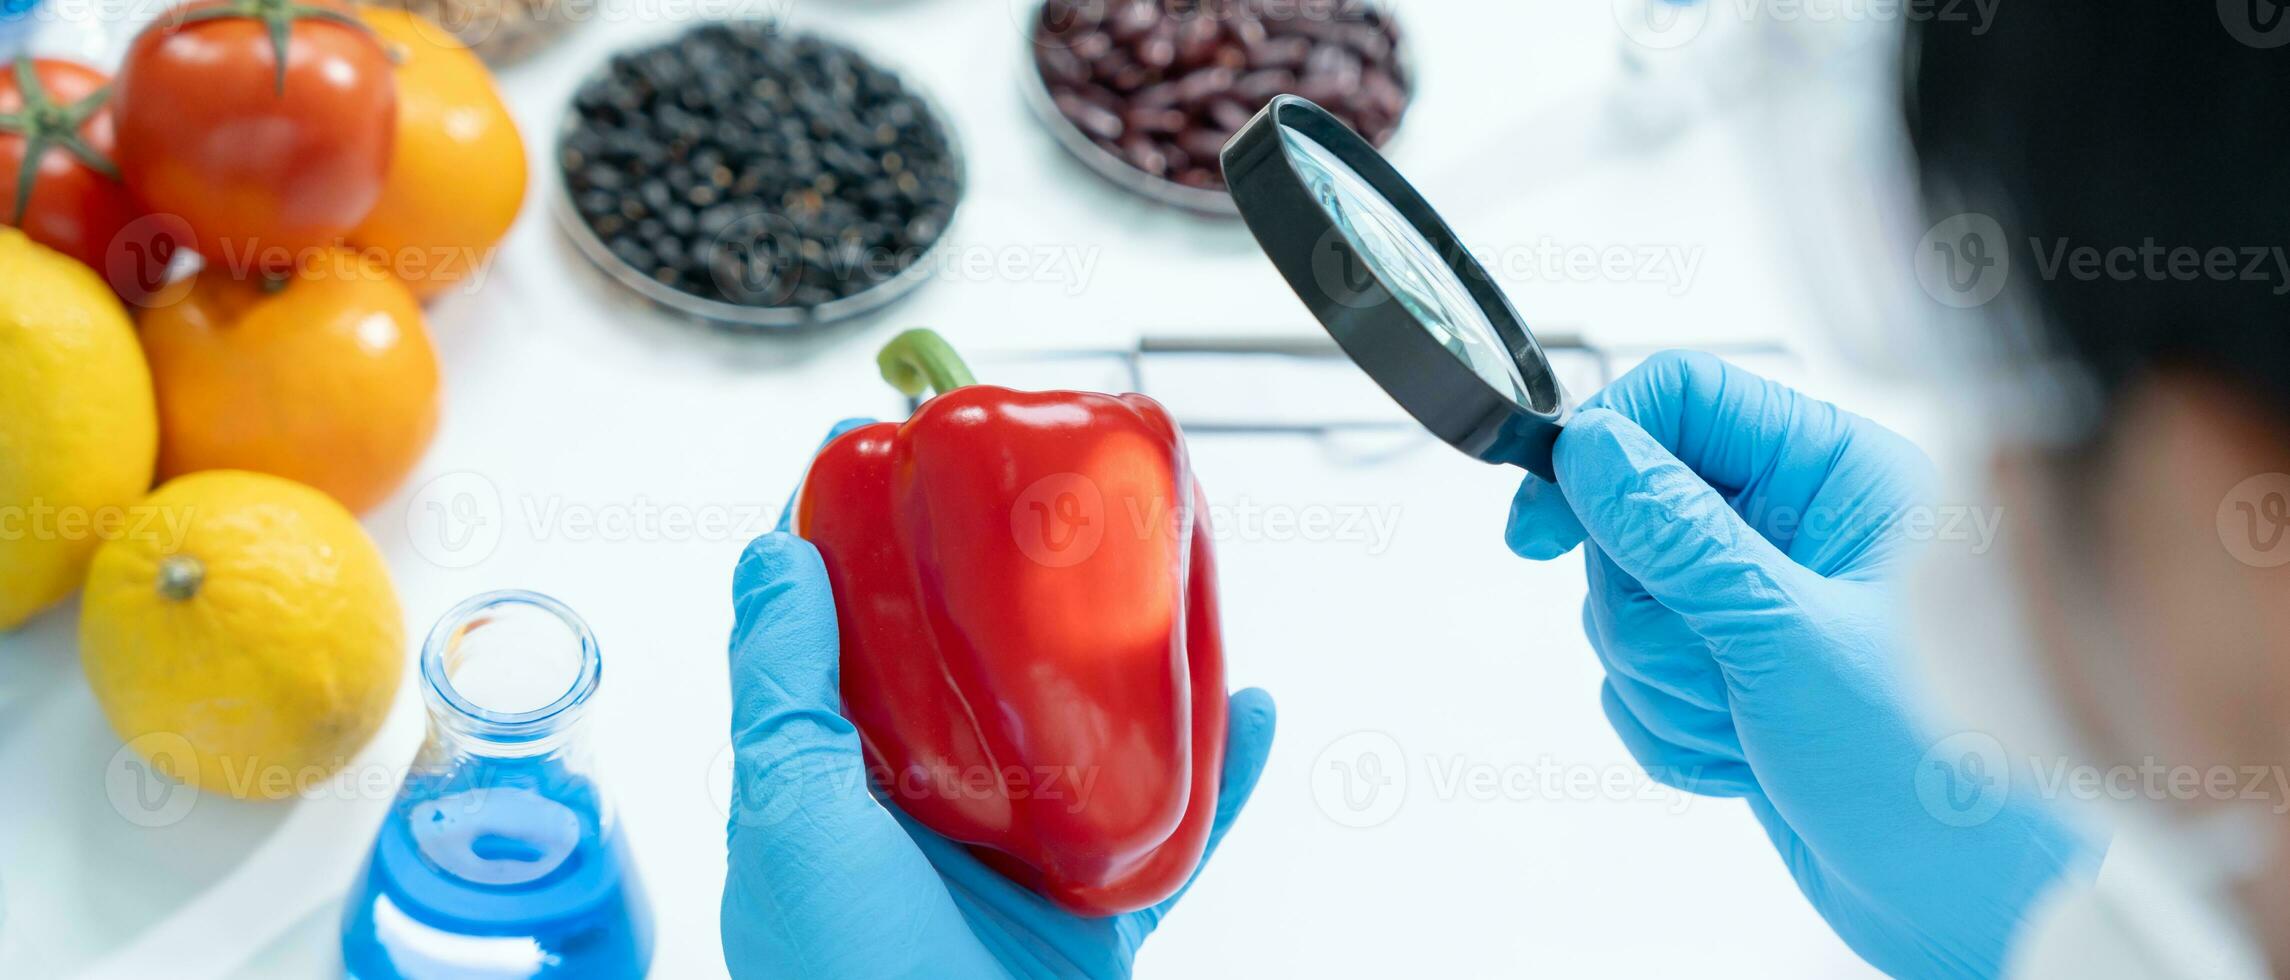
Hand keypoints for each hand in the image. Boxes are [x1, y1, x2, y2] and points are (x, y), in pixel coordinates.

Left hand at [721, 423, 1277, 979]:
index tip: (911, 456)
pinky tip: (1248, 707)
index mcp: (840, 783)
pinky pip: (1177, 827)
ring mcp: (1021, 859)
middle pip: (985, 670)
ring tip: (1168, 578)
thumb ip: (781, 684)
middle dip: (1026, 588)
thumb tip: (770, 547)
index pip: (856, 637)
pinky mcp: (1100, 911)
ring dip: (1132, 662)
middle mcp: (931, 811)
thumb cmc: (842, 978)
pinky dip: (1220, 771)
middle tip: (1063, 500)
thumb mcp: (785, 807)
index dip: (881, 545)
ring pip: (1090, 735)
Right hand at [1507, 352, 2090, 978]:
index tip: (1545, 518)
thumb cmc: (1940, 769)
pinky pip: (1637, 677)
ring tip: (1743, 724)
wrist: (1973, 903)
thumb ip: (1678, 536)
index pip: (1685, 399)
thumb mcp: (1787, 637)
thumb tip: (1593, 450)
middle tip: (1706, 664)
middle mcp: (1798, 526)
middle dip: (1644, 609)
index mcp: (1837, 475)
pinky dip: (1669, 727)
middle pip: (1633, 510)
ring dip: (1663, 680)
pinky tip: (1741, 759)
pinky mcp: (1736, 675)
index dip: (1602, 446)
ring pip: (1627, 603)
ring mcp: (1763, 604)